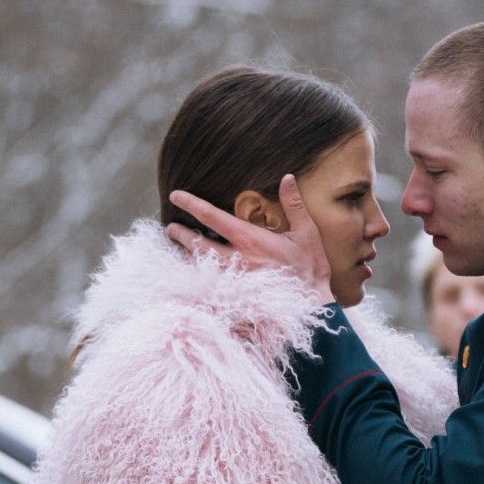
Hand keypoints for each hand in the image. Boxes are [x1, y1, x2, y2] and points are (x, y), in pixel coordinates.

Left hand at [167, 175, 333, 302]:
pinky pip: (208, 286)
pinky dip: (197, 278)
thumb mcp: (306, 233)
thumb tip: (287, 177)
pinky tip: (191, 275)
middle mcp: (237, 260)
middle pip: (198, 245)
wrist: (313, 306)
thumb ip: (294, 205)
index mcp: (250, 240)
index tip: (176, 196)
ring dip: (186, 256)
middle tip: (170, 227)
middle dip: (182, 235)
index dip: (192, 205)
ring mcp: (233, 281)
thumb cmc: (309, 269)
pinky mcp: (235, 297)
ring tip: (175, 248)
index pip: (213, 218)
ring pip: (200, 267)